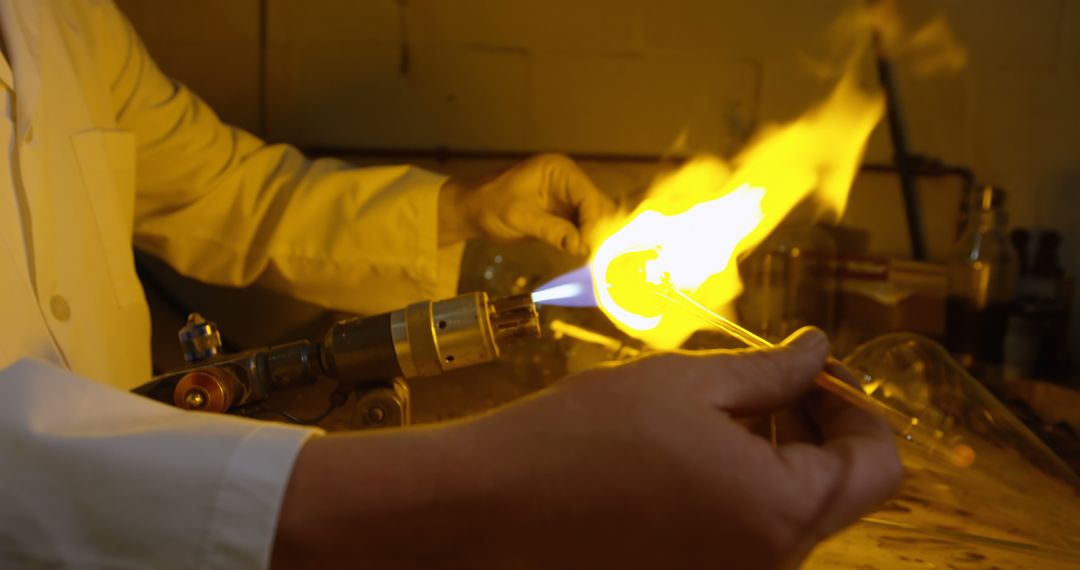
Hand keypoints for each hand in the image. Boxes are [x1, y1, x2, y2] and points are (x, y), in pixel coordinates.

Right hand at [273, 328, 902, 569]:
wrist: (496, 503)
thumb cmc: (589, 434)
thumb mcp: (688, 382)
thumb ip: (773, 369)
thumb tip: (823, 349)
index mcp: (782, 510)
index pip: (878, 462)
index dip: (857, 406)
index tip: (812, 368)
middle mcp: (772, 560)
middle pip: (840, 489)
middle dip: (817, 425)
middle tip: (766, 375)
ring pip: (792, 508)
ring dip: (778, 452)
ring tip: (719, 406)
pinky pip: (748, 528)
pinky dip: (742, 484)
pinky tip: (690, 447)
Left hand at [438, 153, 615, 255]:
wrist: (470, 210)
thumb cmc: (489, 206)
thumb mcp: (519, 218)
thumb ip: (551, 229)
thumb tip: (581, 246)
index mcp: (560, 171)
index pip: (589, 197)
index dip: (594, 223)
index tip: (588, 248)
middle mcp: (569, 181)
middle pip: (597, 207)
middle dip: (598, 232)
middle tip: (593, 258)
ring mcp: (568, 197)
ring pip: (594, 219)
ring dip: (593, 238)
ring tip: (590, 260)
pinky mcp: (563, 214)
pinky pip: (583, 228)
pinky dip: (584, 242)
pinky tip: (583, 256)